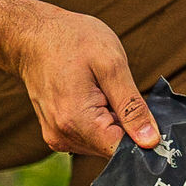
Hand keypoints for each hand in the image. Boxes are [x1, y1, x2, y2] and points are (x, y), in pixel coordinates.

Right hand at [8, 8, 158, 157]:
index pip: (122, 150)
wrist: (34, 35)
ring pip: (103, 143)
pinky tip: (93, 97)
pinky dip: (99, 121)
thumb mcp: (111, 64)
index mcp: (77, 121)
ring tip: (101, 90)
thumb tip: (151, 142)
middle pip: (112, 148)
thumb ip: (132, 107)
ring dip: (112, 122)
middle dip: (125, 125)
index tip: (143, 110)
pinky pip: (90, 137)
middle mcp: (64, 137)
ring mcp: (57, 137)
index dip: (142, 136)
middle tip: (116, 90)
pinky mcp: (57, 134)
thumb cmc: (72, 40)